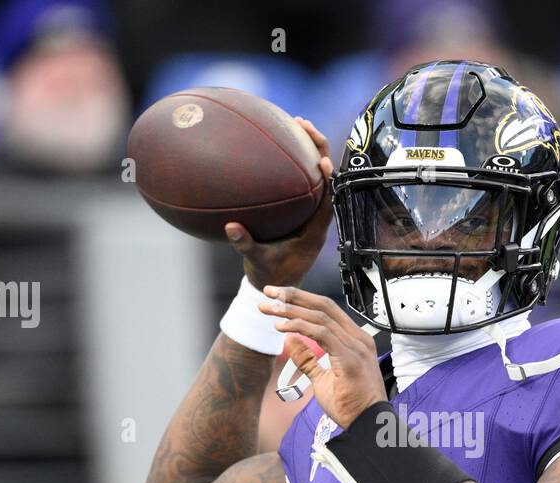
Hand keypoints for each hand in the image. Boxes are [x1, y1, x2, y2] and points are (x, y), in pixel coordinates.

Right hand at [225, 116, 334, 289]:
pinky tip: (278, 144)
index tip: (322, 160)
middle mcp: (317, 218)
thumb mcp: (256, 261)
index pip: (328, 199)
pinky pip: (301, 181)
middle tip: (303, 124)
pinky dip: (294, 162)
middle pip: (327, 178)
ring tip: (295, 123)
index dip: (329, 179)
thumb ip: (245, 245)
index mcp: (315, 231)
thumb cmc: (270, 275)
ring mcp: (309, 213)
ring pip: (316, 176)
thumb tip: (230, 227)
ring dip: (308, 150)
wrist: (276, 284)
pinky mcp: (300, 211)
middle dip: (318, 149)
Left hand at [258, 285, 385, 426]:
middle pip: (324, 306)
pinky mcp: (350, 358)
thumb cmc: (349, 406)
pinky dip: (300, 327)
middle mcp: (358, 338)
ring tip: (269, 309)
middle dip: (293, 296)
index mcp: (355, 340)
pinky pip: (322, 334)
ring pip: (320, 317)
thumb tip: (290, 340)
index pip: (327, 310)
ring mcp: (356, 347)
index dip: (301, 300)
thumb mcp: (323, 379)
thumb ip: (309, 360)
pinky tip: (281, 327)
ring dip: (291, 310)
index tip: (277, 296)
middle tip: (268, 292)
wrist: (367, 426)